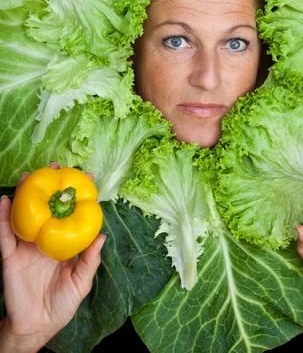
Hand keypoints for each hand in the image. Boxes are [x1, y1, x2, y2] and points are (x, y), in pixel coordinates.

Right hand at [0, 163, 105, 352]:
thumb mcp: (81, 283)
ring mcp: (26, 246)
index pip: (70, 213)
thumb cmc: (62, 305)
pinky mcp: (10, 256)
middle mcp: (44, 240)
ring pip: (24, 215)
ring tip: (27, 176)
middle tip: (55, 166)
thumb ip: (90, 261)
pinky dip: (3, 217)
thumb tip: (102, 236)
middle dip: (49, 186)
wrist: (37, 326)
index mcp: (62, 243)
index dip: (77, 195)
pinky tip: (4, 201)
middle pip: (46, 207)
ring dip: (24, 194)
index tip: (86, 175)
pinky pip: (5, 234)